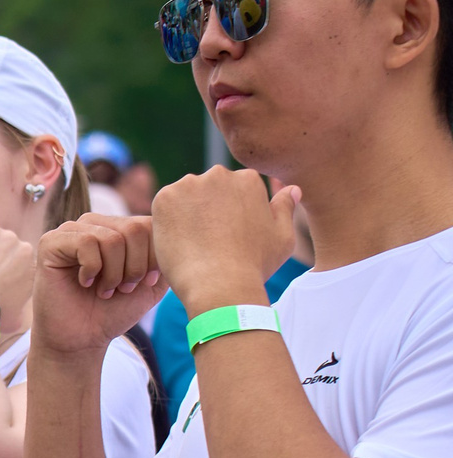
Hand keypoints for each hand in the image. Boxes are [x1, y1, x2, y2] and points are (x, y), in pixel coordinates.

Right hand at [34, 215, 163, 357]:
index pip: (151, 223)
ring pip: (111, 238)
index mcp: (118, 227)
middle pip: (134, 229)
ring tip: (104, 289)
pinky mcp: (50, 242)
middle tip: (123, 289)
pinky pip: (86, 243)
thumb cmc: (114, 311)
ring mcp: (71, 230)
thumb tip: (172, 234)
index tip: (145, 283)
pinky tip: (84, 283)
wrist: (82, 339)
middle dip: (135, 267)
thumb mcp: (152, 282)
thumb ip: (165, 255)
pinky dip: (92, 270)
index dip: (154, 257)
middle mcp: (95, 223)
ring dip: (114, 273)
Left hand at [152, 165, 301, 311]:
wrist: (219, 283)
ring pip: (185, 196)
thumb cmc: (254, 265)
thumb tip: (292, 188)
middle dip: (207, 210)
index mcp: (248, 179)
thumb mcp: (281, 237)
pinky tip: (179, 241)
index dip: (229, 216)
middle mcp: (219, 174)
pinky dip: (168, 222)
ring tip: (194, 243)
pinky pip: (164, 206)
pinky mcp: (165, 197)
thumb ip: (284, 208)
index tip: (228, 236)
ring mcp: (190, 184)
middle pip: (208, 190)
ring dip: (186, 213)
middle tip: (210, 241)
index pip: (233, 190)